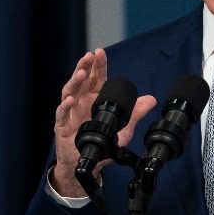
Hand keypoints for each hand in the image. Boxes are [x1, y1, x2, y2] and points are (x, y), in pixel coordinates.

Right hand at [50, 49, 156, 196]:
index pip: (95, 78)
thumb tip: (151, 100)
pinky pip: (62, 113)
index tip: (100, 53)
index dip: (98, 65)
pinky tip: (71, 100)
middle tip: (90, 56)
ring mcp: (70, 112)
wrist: (87, 162)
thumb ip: (135, 113)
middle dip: (84, 66)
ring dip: (75, 81)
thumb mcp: (123, 128)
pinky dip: (65, 106)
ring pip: (69, 92)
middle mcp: (81, 101)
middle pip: (81, 80)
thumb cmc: (102, 141)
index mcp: (94, 98)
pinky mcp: (62, 125)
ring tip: (81, 73)